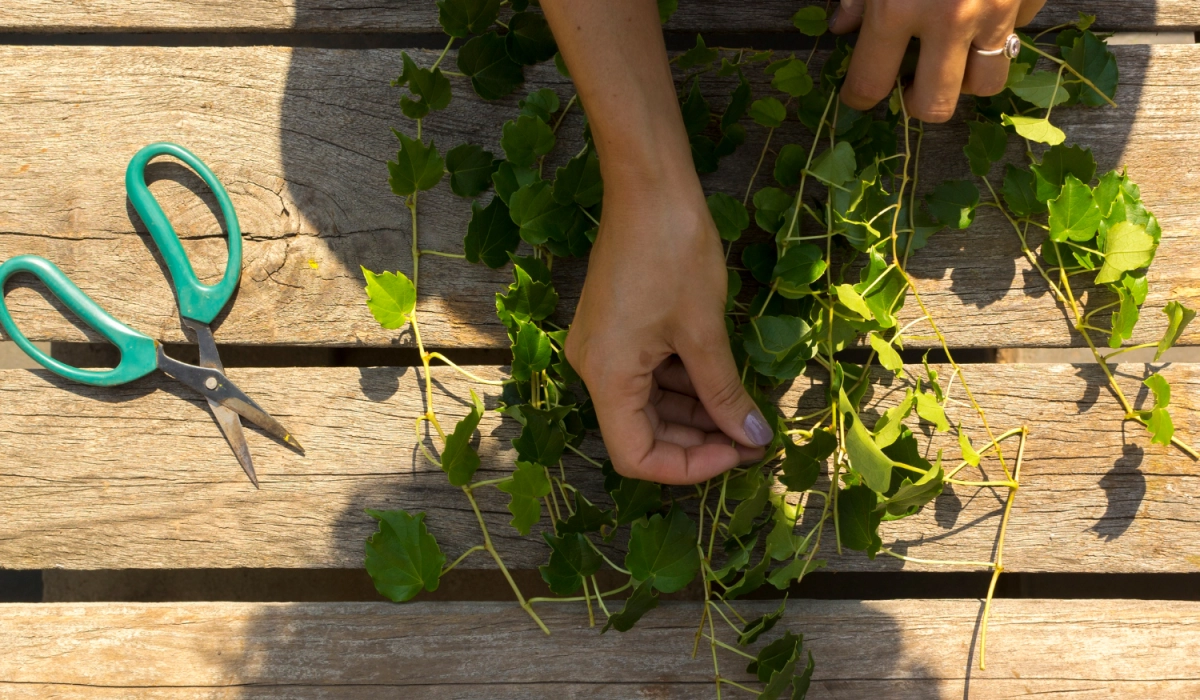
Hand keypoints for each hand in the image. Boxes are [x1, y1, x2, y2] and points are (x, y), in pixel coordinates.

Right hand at [564, 172, 769, 484]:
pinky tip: (721, 383)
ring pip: (648, 404)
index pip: (637, 456)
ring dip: (694, 414)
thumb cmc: (673, 252)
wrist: (647, 184)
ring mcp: (602, 348)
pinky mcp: (614, 330)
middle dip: (697, 441)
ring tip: (744, 413)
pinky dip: (683, 384)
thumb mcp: (704, 330)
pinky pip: (647, 375)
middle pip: (642, 433)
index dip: (688, 467)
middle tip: (751, 439)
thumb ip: (724, 392)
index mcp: (606, 377)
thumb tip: (752, 440)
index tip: (736, 455)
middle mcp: (594, 369)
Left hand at [830, 0, 1046, 121]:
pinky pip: (1019, 31)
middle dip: (918, 104)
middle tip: (908, 86)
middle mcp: (950, 20)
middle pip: (936, 105)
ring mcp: (997, 10)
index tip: (858, 96)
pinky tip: (986, 9)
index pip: (870, 83)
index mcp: (899, 7)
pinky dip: (1003, 27)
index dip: (858, 97)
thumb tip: (842, 27)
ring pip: (987, 82)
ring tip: (952, 56)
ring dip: (966, 78)